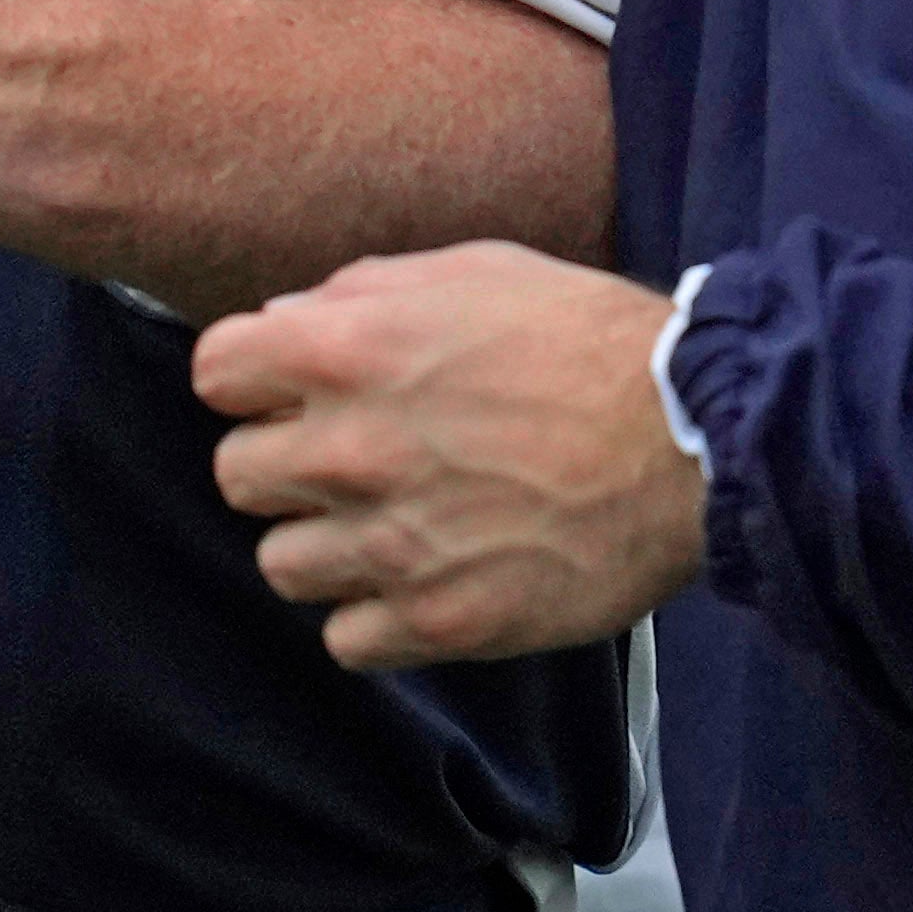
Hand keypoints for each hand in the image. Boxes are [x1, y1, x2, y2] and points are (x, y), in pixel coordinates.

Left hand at [192, 247, 701, 670]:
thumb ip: (364, 296)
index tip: (288, 393)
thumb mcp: (473, 272)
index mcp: (349, 350)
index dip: (253, 382)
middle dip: (284, 466)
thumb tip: (289, 323)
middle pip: (236, 475)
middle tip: (349, 463)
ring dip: (326, 546)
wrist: (696, 441)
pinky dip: (374, 617)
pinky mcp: (439, 621)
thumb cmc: (592, 346)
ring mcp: (393, 543)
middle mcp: (353, 449)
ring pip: (282, 565)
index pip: (216, 374)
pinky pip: (345, 639)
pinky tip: (423, 580)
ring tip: (390, 527)